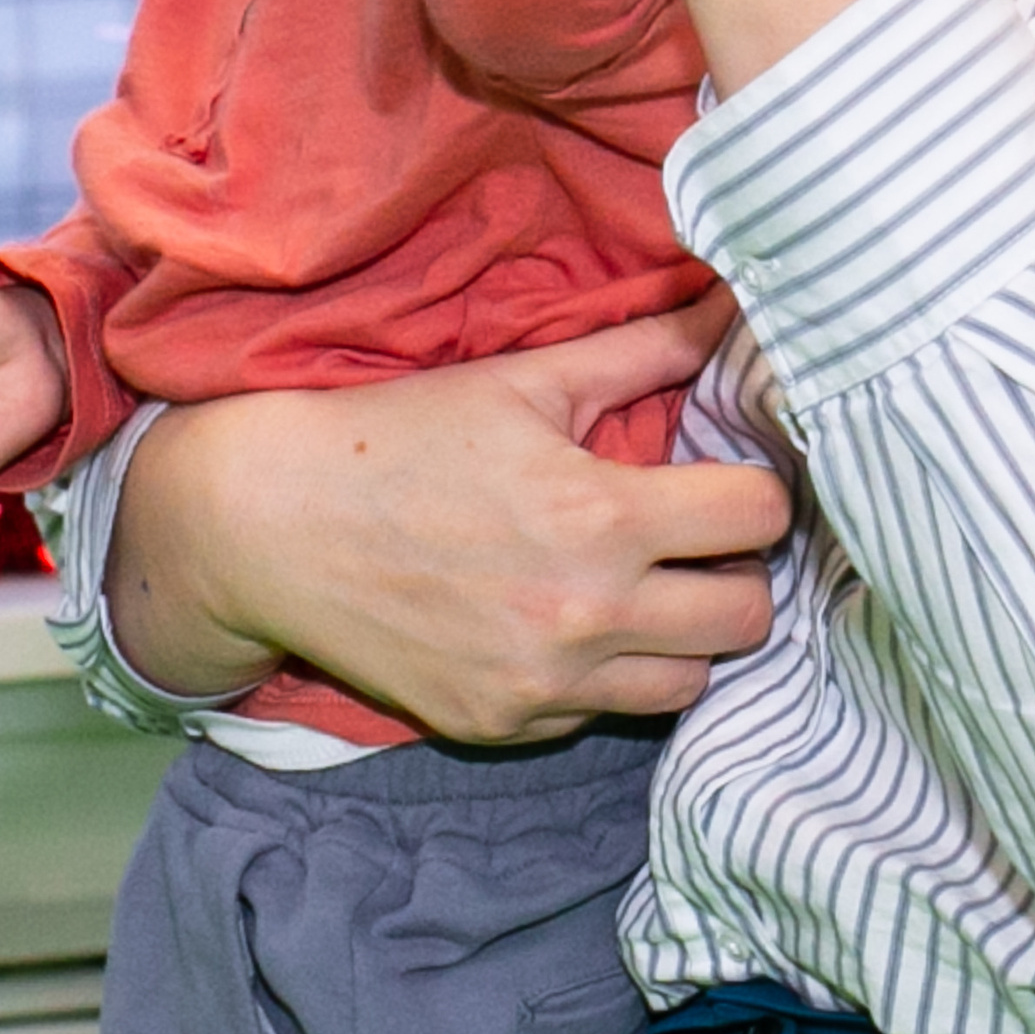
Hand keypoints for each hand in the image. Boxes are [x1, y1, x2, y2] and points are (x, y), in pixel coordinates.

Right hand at [105, 301, 792, 738]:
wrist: (274, 526)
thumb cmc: (404, 437)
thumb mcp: (528, 381)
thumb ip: (645, 349)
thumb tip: (732, 305)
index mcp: (602, 517)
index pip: (760, 518)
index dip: (758, 491)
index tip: (727, 481)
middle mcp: (585, 616)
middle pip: (748, 619)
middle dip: (737, 572)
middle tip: (698, 542)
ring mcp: (543, 687)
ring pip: (688, 685)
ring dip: (683, 636)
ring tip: (644, 587)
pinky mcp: (502, 728)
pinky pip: (602, 715)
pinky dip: (604, 676)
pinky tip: (564, 623)